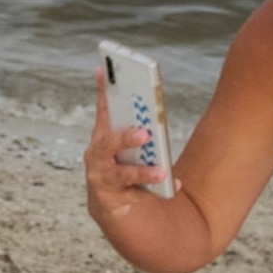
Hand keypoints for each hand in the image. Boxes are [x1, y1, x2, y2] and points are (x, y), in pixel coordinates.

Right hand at [81, 81, 166, 222]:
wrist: (112, 202)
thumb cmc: (121, 164)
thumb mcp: (124, 142)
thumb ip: (132, 124)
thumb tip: (144, 105)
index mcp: (102, 136)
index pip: (103, 109)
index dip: (103, 90)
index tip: (105, 69)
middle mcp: (96, 156)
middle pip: (108, 144)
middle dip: (125, 138)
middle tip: (145, 134)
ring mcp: (102, 178)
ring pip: (121, 174)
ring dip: (142, 172)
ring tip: (162, 171)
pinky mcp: (112, 199)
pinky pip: (137, 194)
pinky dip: (155, 191)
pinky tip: (175, 185)